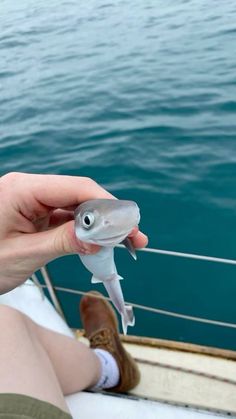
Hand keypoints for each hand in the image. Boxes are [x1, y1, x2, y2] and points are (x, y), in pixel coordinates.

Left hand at [0, 172, 147, 292]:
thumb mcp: (22, 255)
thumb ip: (62, 243)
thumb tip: (99, 238)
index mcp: (22, 189)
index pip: (75, 188)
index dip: (107, 205)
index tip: (128, 225)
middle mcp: (30, 189)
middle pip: (80, 194)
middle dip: (109, 216)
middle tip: (135, 237)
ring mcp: (34, 201)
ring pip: (77, 207)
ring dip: (101, 225)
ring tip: (126, 242)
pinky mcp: (36, 214)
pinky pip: (67, 218)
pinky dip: (85, 231)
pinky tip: (101, 243)